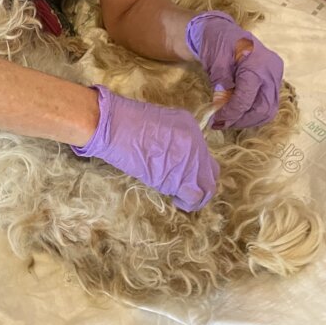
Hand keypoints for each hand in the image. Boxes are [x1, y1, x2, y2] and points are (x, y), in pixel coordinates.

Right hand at [71, 85, 218, 211]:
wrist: (115, 126)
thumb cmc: (125, 122)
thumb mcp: (157, 123)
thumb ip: (170, 139)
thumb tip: (170, 157)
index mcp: (190, 126)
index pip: (202, 153)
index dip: (193, 167)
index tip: (179, 173)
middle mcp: (196, 144)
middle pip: (211, 171)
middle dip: (200, 183)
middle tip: (185, 190)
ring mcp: (190, 162)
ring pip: (208, 188)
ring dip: (196, 196)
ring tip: (181, 198)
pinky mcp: (179, 178)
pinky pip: (193, 196)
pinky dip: (187, 202)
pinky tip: (176, 200)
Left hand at [185, 11, 282, 129]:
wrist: (223, 31)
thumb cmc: (217, 42)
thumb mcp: (215, 62)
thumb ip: (221, 86)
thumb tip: (223, 109)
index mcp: (258, 65)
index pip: (247, 99)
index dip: (231, 113)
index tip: (216, 121)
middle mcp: (272, 72)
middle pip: (264, 109)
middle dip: (243, 120)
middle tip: (222, 124)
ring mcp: (275, 77)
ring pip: (268, 110)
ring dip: (248, 119)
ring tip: (228, 120)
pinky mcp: (273, 81)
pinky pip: (267, 103)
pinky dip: (253, 111)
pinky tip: (237, 112)